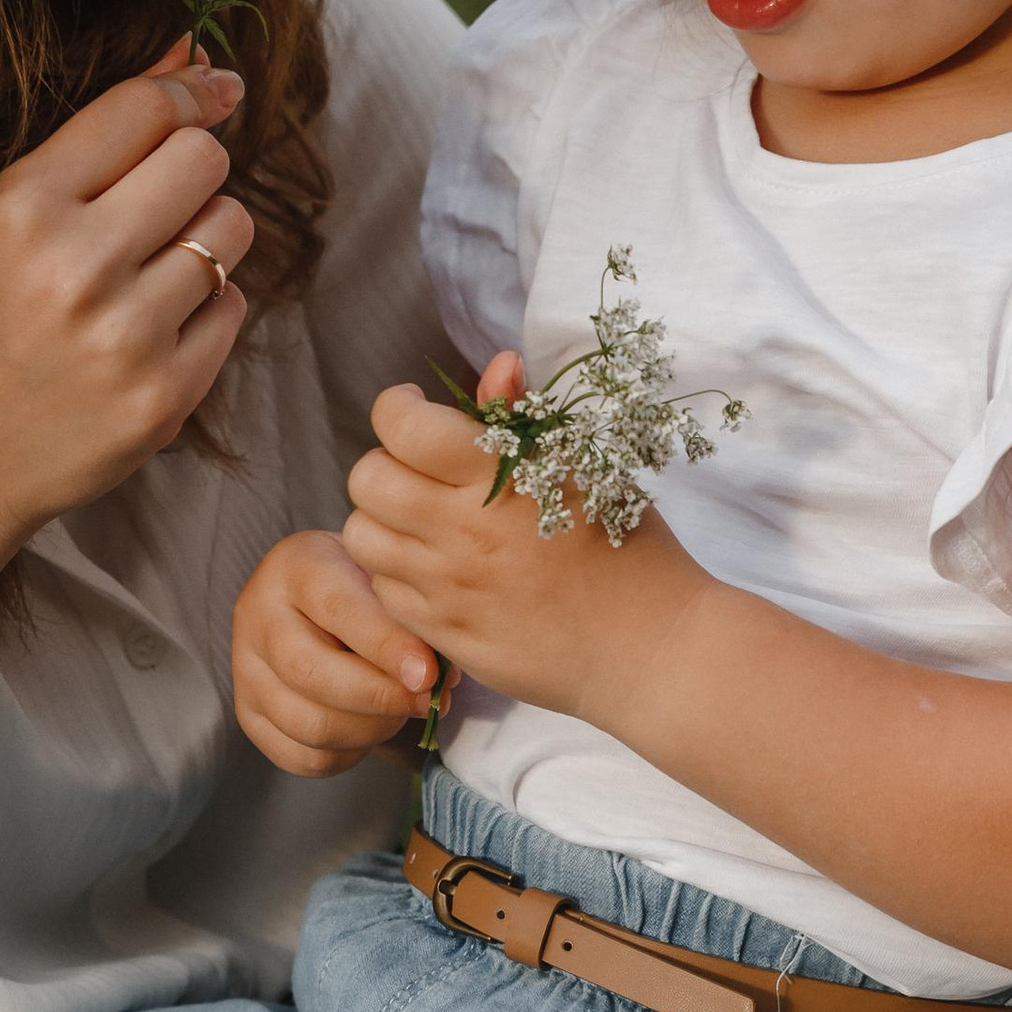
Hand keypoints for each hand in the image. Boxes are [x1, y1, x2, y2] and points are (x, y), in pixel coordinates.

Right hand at [0, 48, 251, 765]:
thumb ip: (95, 144)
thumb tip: (196, 54)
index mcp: (20, 208)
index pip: (144, 110)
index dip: (191, 88)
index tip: (217, 87)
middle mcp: (75, 267)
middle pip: (204, 159)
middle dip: (193, 169)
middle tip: (158, 203)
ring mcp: (126, 338)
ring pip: (232, 229)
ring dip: (205, 239)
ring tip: (149, 272)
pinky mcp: (166, 398)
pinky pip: (235, 306)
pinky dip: (207, 308)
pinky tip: (152, 330)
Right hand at [234, 531, 440, 776]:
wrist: (315, 597)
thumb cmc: (361, 585)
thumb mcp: (382, 578)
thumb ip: (405, 617)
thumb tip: (438, 678)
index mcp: (295, 567)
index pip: (337, 609)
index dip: (386, 647)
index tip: (428, 674)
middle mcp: (257, 617)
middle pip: (311, 675)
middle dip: (380, 697)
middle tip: (427, 701)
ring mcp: (245, 670)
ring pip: (309, 724)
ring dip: (369, 729)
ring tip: (400, 712)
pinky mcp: (249, 715)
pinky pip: (303, 757)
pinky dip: (348, 753)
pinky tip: (369, 728)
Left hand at [340, 361, 680, 720]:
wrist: (650, 647)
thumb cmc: (628, 547)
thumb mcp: (586, 467)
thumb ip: (526, 417)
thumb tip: (498, 365)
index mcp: (500, 476)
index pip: (400, 425)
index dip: (399, 408)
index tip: (418, 412)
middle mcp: (463, 530)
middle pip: (367, 478)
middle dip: (386, 463)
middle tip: (419, 470)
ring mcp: (449, 588)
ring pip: (362, 536)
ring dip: (384, 520)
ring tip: (421, 522)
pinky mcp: (444, 634)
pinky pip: (384, 591)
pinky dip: (398, 573)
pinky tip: (437, 569)